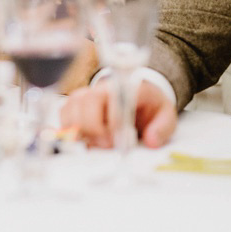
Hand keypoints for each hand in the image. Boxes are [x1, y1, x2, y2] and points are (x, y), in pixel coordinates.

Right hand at [60, 78, 176, 149]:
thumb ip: (162, 127)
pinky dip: (69, 129)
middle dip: (94, 129)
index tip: (120, 137)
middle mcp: (102, 88)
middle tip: (108, 144)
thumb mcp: (166, 114)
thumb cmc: (151, 104)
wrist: (141, 94)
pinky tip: (84, 139)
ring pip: (70, 108)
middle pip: (85, 103)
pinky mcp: (77, 105)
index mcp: (125, 87)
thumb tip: (151, 140)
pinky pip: (64, 114)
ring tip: (95, 143)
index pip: (111, 98)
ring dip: (79, 130)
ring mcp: (87, 95)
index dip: (112, 120)